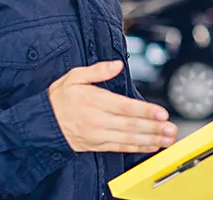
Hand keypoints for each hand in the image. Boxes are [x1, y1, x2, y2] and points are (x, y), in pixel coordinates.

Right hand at [48, 60, 177, 152]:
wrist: (41, 123)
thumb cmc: (59, 99)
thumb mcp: (74, 77)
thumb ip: (97, 70)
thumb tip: (116, 65)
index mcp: (94, 101)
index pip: (125, 107)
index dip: (145, 111)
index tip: (162, 113)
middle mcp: (97, 120)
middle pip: (131, 125)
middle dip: (154, 128)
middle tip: (171, 129)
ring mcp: (97, 135)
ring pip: (128, 139)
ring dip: (150, 139)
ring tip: (167, 139)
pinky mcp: (96, 145)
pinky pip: (120, 147)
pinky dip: (136, 148)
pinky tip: (151, 146)